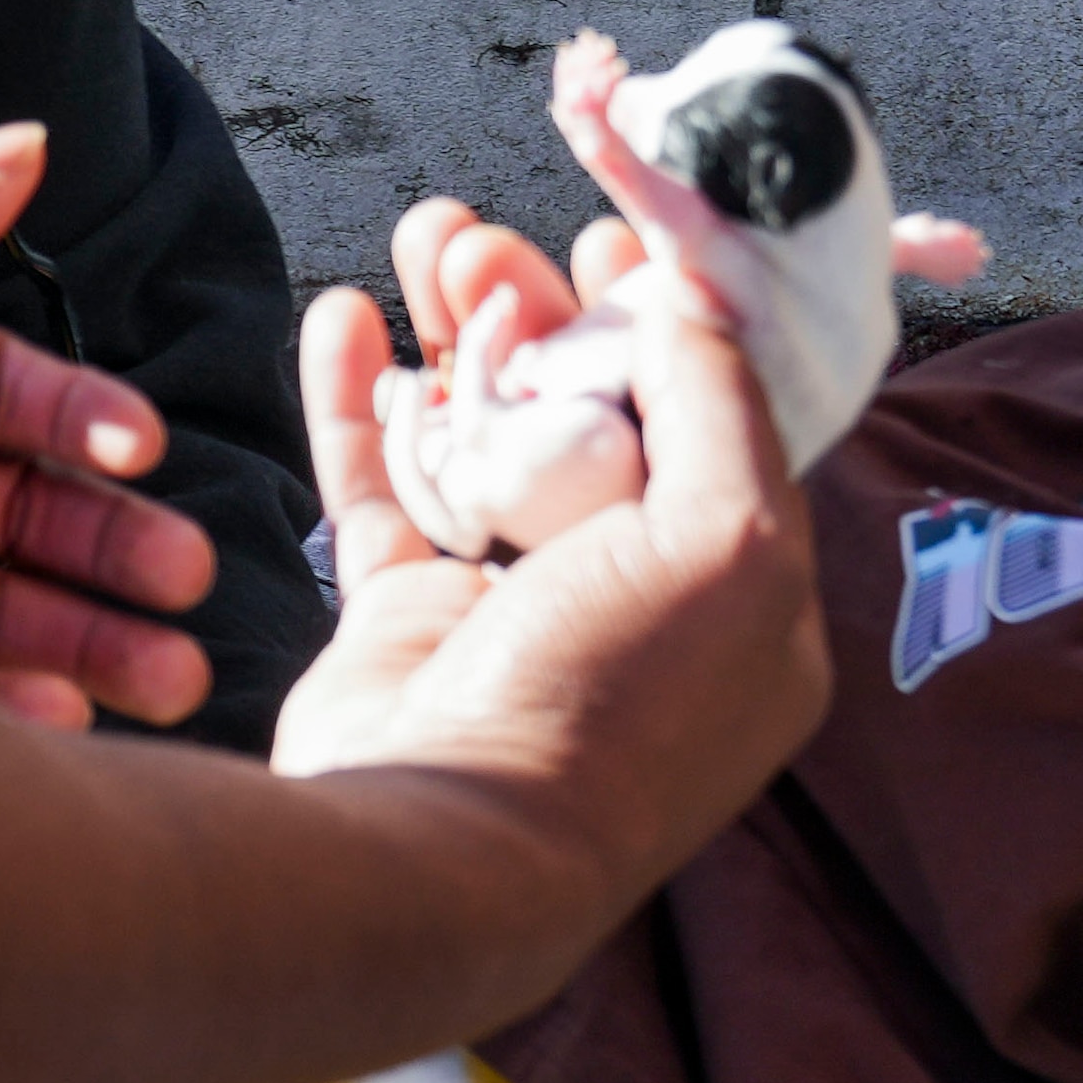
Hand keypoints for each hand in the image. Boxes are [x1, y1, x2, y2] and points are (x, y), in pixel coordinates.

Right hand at [270, 191, 827, 921]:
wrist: (445, 849)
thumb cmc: (608, 709)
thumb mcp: (728, 544)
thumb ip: (722, 404)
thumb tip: (695, 299)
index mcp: (740, 599)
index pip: (718, 423)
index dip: (671, 322)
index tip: (624, 234)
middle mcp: (632, 600)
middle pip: (590, 412)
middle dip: (544, 309)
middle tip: (498, 234)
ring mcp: (511, 611)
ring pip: (482, 432)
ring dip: (453, 330)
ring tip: (423, 237)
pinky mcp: (405, 621)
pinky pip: (382, 483)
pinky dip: (360, 397)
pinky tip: (342, 317)